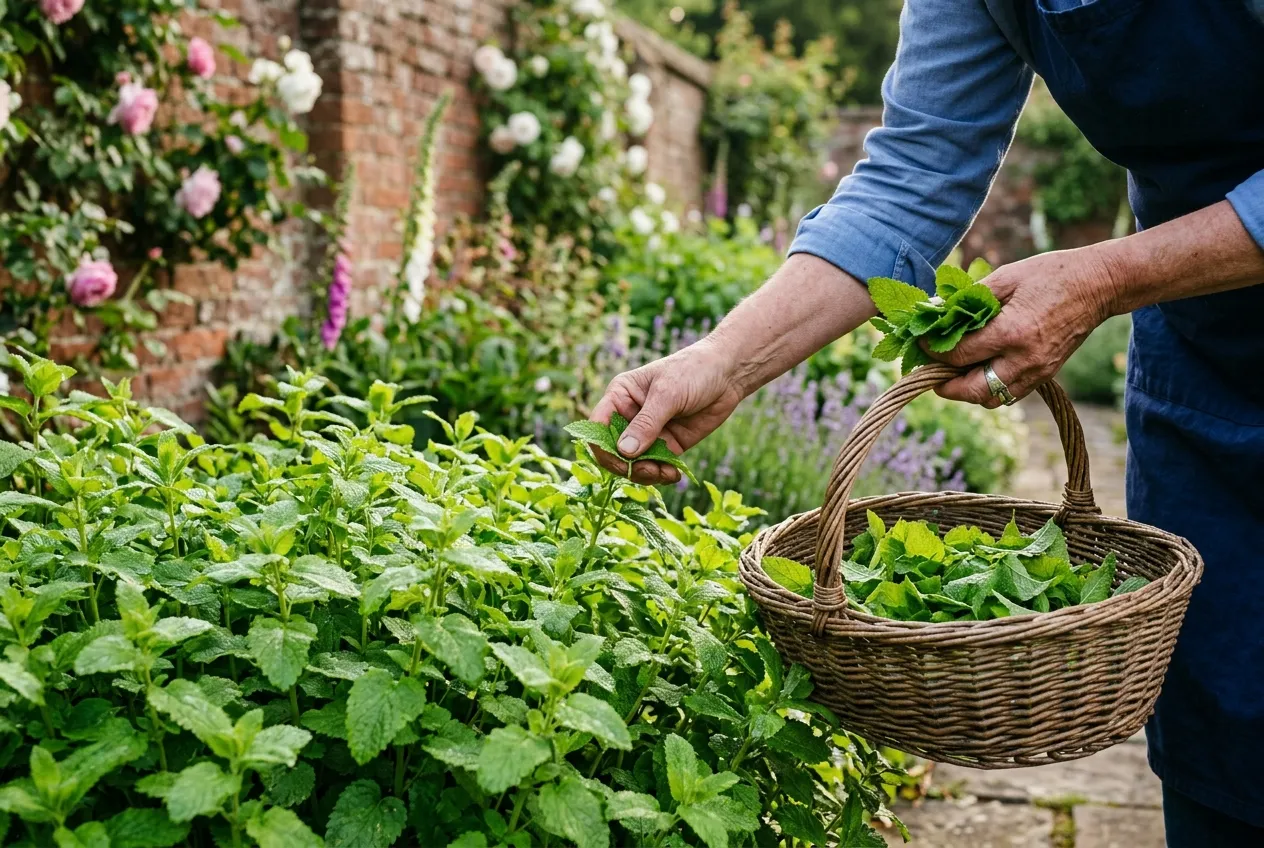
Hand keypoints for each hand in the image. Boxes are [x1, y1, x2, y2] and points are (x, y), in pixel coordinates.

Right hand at [589, 339, 745, 484]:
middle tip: (649, 471)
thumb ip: (646, 423)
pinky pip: (657, 466)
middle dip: (628, 465)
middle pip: (614, 451)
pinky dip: (662, 475)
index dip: (602, 447)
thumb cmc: (693, 371)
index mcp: (620, 396)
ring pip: (635, 464)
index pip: (598, 426)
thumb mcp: (668, 394)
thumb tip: (624, 452)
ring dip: (646, 474)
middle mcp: (630, 416)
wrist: (728, 373)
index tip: (620, 461)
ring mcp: (649, 432)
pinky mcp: (668, 445)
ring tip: (664, 473)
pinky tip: (674, 475)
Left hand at [927, 247, 1118, 405]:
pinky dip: (990, 390)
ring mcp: (1037, 371)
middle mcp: (1024, 359)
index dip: (933, 352)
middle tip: (930, 372)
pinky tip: (979, 371)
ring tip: (953, 373)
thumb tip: (936, 311)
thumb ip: (969, 298)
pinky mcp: (1046, 375)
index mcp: (1012, 333)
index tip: (920, 343)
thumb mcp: (1006, 276)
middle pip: (972, 390)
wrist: (1099, 285)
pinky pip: (1010, 395)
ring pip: (992, 399)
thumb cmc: (1051, 274)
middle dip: (946, 386)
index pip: (959, 356)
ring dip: (968, 391)